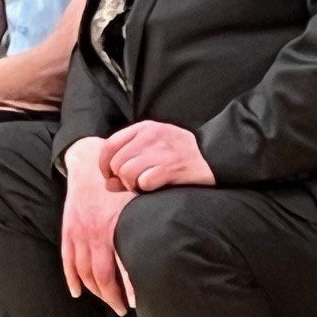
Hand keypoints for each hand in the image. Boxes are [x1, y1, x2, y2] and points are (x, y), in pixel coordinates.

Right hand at [61, 139, 136, 313]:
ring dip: (94, 290)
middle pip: (101, 276)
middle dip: (111, 297)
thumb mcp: (139, 199)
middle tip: (123, 309)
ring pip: (83, 271)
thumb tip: (172, 243)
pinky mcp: (68, 230)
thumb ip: (150, 221)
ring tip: (107, 301)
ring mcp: (78, 233)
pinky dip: (71, 278)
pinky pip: (67, 260)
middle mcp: (94, 234)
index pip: (122, 267)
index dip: (129, 289)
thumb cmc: (119, 182)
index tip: (138, 303)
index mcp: (114, 228)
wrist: (89, 163)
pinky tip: (77, 291)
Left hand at [101, 119, 215, 191]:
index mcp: (144, 128)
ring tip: (144, 184)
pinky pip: (144, 182)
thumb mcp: (153, 146)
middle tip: (134, 182)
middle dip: (121, 178)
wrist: (213, 156)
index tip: (109, 175)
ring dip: (132, 184)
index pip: (110, 145)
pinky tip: (156, 185)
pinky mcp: (171, 167)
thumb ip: (127, 160)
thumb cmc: (179, 153)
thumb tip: (108, 184)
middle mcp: (150, 136)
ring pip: (127, 173)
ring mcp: (161, 151)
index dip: (104, 164)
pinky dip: (146, 188)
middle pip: (117, 163)